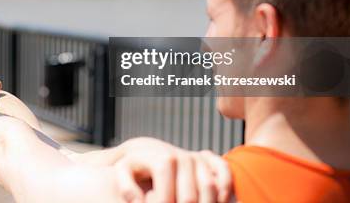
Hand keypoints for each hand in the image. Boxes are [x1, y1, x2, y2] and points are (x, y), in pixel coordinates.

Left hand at [113, 137, 231, 202]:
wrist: (148, 151)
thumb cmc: (135, 166)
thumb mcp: (124, 172)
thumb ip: (126, 187)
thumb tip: (139, 202)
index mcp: (163, 161)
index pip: (166, 198)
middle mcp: (184, 158)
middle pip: (189, 197)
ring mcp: (199, 158)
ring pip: (209, 188)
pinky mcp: (209, 160)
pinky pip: (224, 173)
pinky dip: (225, 190)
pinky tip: (217, 202)